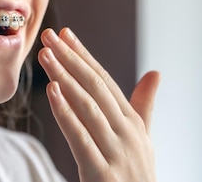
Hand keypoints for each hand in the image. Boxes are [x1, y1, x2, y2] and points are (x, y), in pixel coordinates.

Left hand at [38, 27, 160, 181]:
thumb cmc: (137, 177)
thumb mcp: (143, 141)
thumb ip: (144, 107)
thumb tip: (155, 72)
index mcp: (133, 123)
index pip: (105, 81)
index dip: (84, 56)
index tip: (65, 34)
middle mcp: (127, 133)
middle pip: (95, 87)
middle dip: (70, 58)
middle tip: (49, 36)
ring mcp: (117, 153)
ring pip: (87, 106)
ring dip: (64, 77)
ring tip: (46, 56)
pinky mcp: (103, 174)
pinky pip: (81, 138)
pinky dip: (66, 113)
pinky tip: (52, 92)